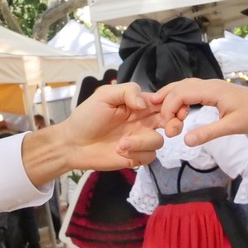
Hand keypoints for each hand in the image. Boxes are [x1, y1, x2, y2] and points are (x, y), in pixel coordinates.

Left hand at [23, 84, 160, 183]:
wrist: (72, 143)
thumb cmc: (87, 116)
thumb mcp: (104, 95)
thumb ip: (127, 91)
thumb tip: (145, 103)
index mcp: (138, 105)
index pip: (163, 102)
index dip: (173, 105)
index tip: (171, 109)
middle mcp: (143, 122)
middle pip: (170, 122)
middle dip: (174, 124)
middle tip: (170, 128)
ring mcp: (140, 140)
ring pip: (159, 141)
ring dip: (142, 142)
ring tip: (122, 144)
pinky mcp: (135, 157)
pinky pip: (149, 156)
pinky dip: (137, 154)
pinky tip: (120, 151)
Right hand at [153, 78, 247, 142]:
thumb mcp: (232, 127)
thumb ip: (208, 133)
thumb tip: (185, 141)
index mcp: (212, 90)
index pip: (181, 93)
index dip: (169, 108)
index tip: (168, 126)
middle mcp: (209, 84)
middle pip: (179, 87)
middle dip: (166, 102)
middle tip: (161, 121)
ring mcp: (211, 86)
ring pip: (184, 86)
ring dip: (172, 99)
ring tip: (166, 117)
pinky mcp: (213, 90)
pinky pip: (191, 90)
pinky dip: (181, 99)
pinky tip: (181, 113)